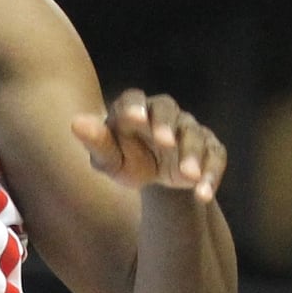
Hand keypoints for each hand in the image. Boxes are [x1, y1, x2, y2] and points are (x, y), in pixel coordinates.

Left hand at [71, 90, 225, 202]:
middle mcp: (163, 113)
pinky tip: (203, 193)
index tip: (134, 119)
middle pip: (167, 110)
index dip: (134, 106)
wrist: (155, 176)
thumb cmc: (125, 161)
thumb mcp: (108, 159)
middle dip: (166, 125)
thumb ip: (96, 142)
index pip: (132, 99)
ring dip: (192, 155)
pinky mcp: (209, 146)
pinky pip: (215, 156)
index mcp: (133, 109)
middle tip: (165, 142)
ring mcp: (188, 129)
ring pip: (193, 134)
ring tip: (188, 176)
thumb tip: (76, 123)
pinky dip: (211, 174)